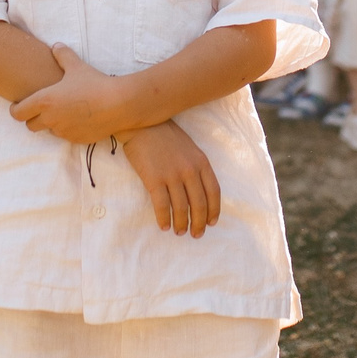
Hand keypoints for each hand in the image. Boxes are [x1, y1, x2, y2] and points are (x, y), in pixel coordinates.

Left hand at [10, 44, 133, 144]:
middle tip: (40, 109)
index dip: (15, 110)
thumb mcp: (77, 66)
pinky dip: (67, 129)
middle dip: (32, 118)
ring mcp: (63, 131)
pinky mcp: (76, 139)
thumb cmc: (94, 83)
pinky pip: (66, 136)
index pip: (18, 113)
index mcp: (45, 101)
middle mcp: (50, 119)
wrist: (118, 104)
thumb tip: (56, 46)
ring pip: (49, 131)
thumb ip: (63, 55)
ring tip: (62, 112)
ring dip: (51, 124)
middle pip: (30, 125)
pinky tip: (78, 119)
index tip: (17, 105)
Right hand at [118, 121, 221, 237]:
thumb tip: (199, 193)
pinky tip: (164, 226)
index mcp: (201, 162)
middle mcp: (190, 170)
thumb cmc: (166, 136)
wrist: (143, 123)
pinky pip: (162, 205)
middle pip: (199, 204)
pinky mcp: (154, 179)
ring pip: (181, 208)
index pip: (214, 192)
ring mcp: (172, 175)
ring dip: (181, 224)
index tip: (211, 222)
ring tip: (179, 232)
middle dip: (199, 223)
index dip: (214, 210)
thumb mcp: (189, 149)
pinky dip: (164, 218)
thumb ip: (196, 168)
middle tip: (196, 234)